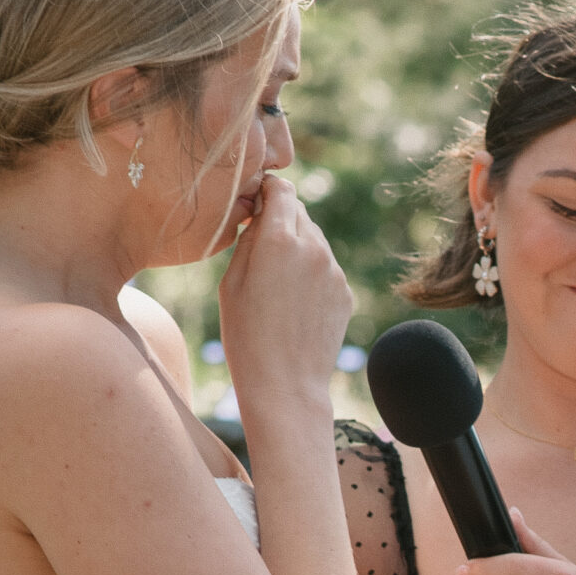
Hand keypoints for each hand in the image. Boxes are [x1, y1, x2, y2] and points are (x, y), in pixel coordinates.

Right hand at [218, 175, 351, 403]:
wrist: (286, 385)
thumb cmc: (246, 336)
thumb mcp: (231, 283)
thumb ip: (248, 240)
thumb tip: (259, 217)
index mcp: (280, 240)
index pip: (281, 189)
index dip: (267, 190)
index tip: (255, 201)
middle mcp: (314, 247)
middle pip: (298, 211)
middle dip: (280, 220)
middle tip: (259, 246)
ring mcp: (334, 270)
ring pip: (314, 240)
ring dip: (297, 247)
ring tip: (276, 284)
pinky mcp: (345, 291)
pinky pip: (326, 267)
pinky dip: (311, 273)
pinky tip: (294, 303)